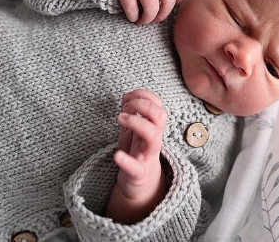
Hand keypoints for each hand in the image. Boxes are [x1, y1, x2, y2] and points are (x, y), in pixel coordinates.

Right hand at [82, 0, 187, 24]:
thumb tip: (169, 8)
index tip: (170, 4)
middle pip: (169, 0)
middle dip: (163, 15)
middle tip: (155, 19)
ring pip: (152, 7)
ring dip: (148, 19)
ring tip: (143, 21)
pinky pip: (133, 10)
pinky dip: (133, 17)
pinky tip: (132, 16)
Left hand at [105, 89, 167, 223]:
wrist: (139, 183)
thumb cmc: (135, 152)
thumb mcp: (133, 130)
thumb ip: (132, 113)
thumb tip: (127, 96)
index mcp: (153, 127)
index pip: (158, 105)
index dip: (143, 95)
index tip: (126, 100)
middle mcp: (154, 139)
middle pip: (160, 116)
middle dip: (142, 105)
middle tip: (124, 109)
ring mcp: (147, 156)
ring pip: (154, 136)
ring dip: (137, 123)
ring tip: (120, 119)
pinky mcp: (138, 173)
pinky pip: (136, 167)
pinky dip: (126, 161)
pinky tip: (117, 156)